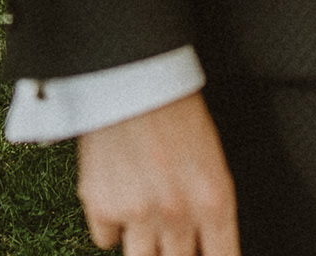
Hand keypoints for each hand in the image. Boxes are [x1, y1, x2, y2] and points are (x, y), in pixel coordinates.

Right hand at [76, 93, 235, 255]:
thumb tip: (206, 240)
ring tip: (147, 215)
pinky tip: (119, 198)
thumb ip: (208, 204)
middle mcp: (178, 214)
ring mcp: (138, 214)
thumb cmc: (178, 110)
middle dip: (176, 252)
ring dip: (145, 244)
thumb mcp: (212, 159)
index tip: (204, 255)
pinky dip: (112, 225)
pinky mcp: (101, 206)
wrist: (135, 77)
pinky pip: (106, 239)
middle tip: (170, 224)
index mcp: (214, 201)